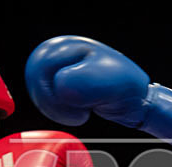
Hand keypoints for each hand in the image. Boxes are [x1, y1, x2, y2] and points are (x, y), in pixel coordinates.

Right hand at [25, 35, 171, 147]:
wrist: (136, 101)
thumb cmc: (126, 88)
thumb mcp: (108, 82)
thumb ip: (82, 82)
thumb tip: (61, 88)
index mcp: (68, 46)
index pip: (40, 66)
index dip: (53, 92)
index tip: (77, 106)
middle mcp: (61, 54)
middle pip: (35, 78)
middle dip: (52, 102)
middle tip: (78, 115)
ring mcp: (60, 69)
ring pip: (39, 92)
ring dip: (57, 109)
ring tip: (81, 113)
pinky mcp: (62, 85)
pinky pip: (48, 100)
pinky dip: (60, 111)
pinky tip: (80, 112)